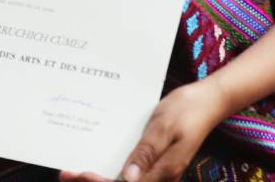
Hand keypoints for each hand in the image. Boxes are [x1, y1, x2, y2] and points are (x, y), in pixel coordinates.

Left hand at [56, 77, 231, 181]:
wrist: (208, 101)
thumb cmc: (187, 110)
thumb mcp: (164, 127)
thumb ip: (147, 153)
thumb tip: (127, 178)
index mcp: (163, 172)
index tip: (79, 172)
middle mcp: (159, 177)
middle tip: (66, 172)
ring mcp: (157, 171)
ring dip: (100, 178)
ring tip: (74, 170)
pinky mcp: (154, 164)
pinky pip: (129, 173)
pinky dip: (110, 169)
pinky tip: (95, 160)